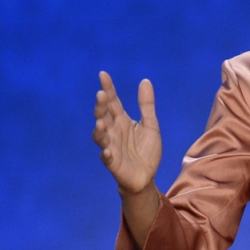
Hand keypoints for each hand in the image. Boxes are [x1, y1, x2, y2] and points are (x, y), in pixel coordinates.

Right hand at [92, 71, 161, 193]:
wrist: (147, 176)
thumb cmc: (146, 150)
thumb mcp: (151, 125)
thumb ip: (146, 105)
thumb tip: (145, 80)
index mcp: (122, 121)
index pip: (113, 102)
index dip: (108, 89)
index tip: (103, 74)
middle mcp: (113, 131)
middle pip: (104, 116)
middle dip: (101, 106)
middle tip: (100, 94)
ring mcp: (111, 146)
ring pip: (100, 136)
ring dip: (99, 129)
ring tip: (100, 122)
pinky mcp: (113, 162)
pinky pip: (106, 157)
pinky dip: (106, 154)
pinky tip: (107, 151)